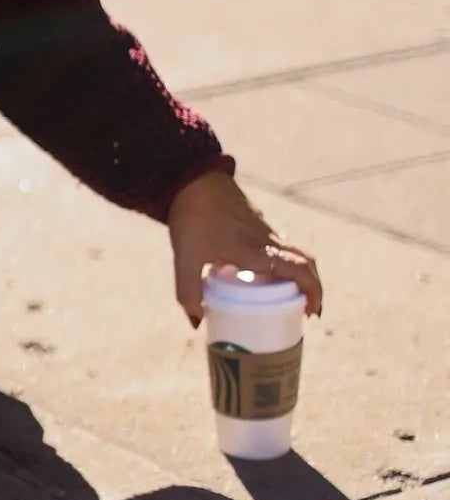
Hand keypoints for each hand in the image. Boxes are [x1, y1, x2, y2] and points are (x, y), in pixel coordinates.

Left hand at [166, 168, 322, 327]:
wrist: (191, 177)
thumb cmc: (191, 217)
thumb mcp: (185, 258)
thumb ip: (189, 292)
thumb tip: (196, 322)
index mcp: (258, 250)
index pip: (300, 271)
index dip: (313, 292)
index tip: (312, 313)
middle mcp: (268, 240)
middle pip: (306, 264)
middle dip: (312, 288)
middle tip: (304, 310)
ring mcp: (264, 229)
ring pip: (294, 254)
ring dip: (299, 275)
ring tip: (286, 297)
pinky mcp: (257, 223)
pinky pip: (280, 246)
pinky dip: (283, 263)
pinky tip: (262, 275)